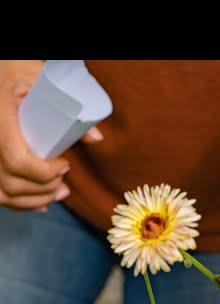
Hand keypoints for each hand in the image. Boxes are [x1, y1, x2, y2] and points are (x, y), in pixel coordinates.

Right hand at [0, 60, 102, 210]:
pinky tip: (41, 202)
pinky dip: (20, 203)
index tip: (65, 166)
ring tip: (60, 193)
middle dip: (44, 188)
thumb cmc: (13, 71)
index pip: (16, 159)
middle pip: (11, 181)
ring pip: (3, 193)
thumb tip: (97, 138)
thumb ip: (69, 106)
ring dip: (35, 199)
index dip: (43, 172)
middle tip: (65, 184)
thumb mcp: (39, 78)